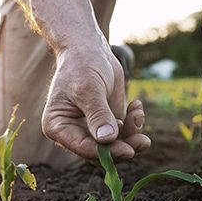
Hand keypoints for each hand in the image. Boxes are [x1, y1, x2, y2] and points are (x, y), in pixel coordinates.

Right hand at [42, 45, 151, 160]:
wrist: (89, 48)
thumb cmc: (81, 65)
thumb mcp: (88, 89)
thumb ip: (98, 114)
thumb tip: (107, 139)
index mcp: (58, 127)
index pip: (82, 147)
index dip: (105, 152)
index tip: (127, 150)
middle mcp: (73, 132)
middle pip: (100, 152)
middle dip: (123, 147)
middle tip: (143, 141)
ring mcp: (91, 129)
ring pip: (115, 146)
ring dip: (132, 135)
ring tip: (138, 114)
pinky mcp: (107, 122)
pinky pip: (124, 133)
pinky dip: (133, 124)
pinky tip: (136, 106)